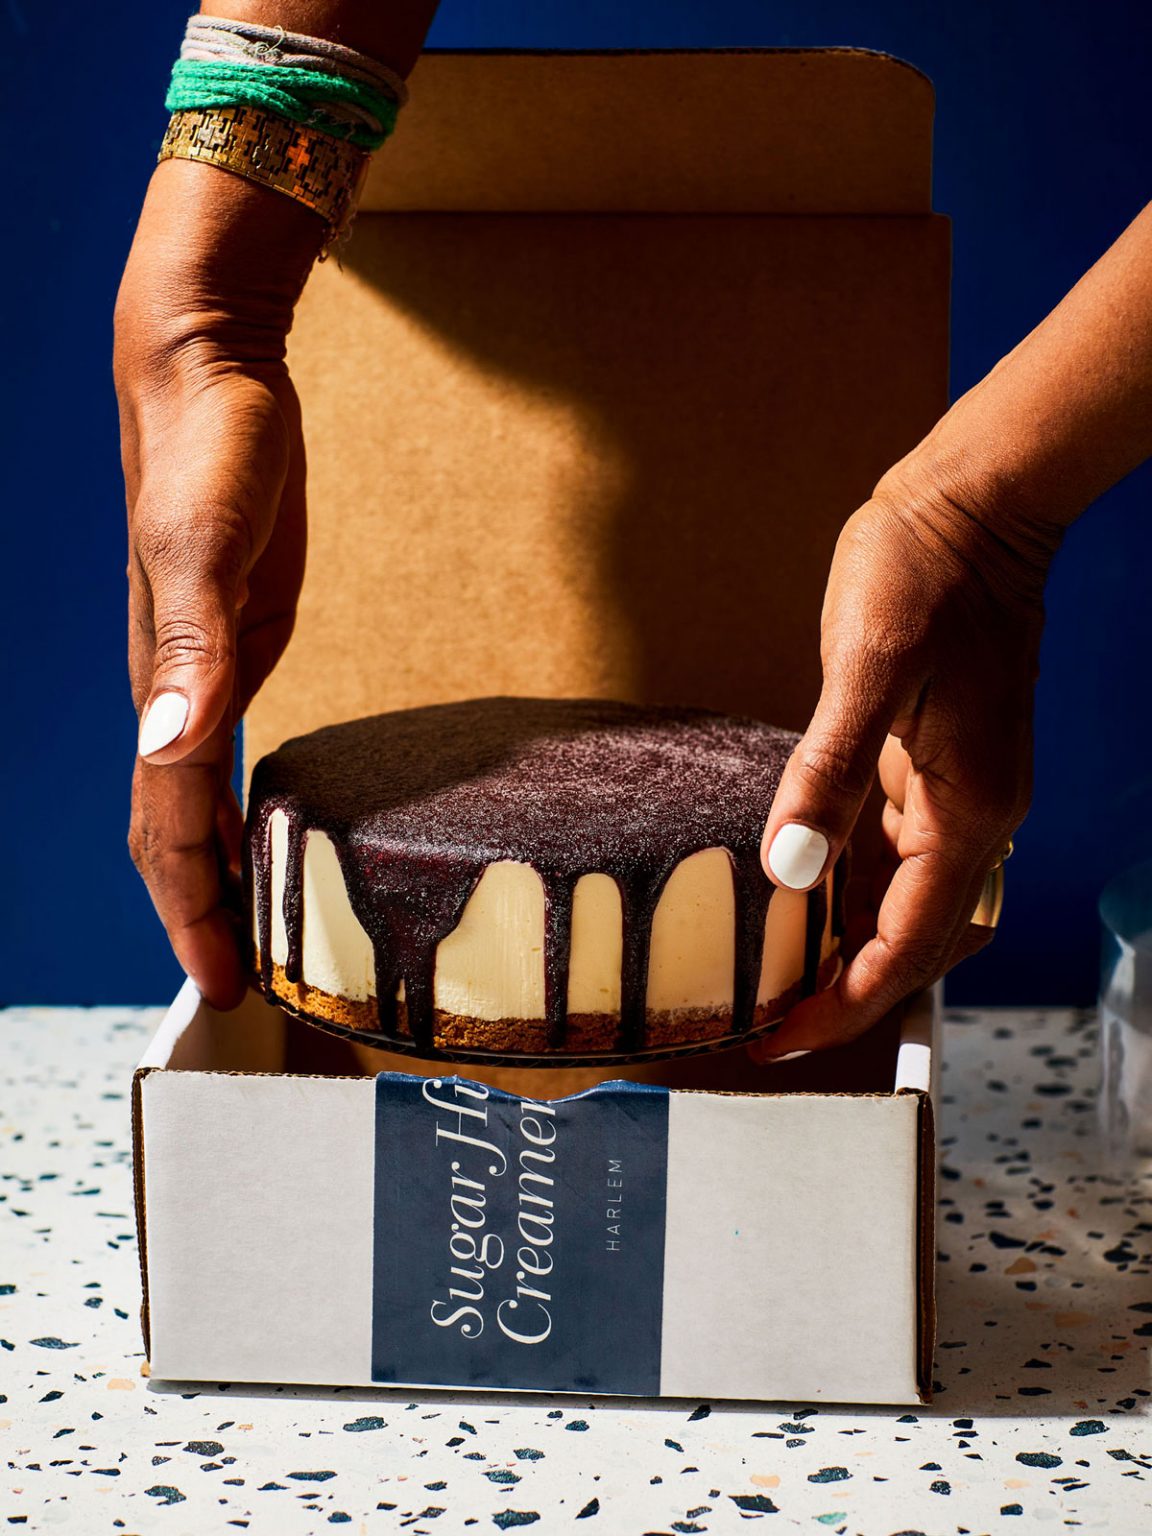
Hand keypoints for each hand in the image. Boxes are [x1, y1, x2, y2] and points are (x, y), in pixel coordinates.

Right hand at [115, 161, 320, 1007]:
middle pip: (175, 833)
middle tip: (243, 988)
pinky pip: (227, 753)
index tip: (225, 985)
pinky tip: (270, 829)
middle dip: (201, 915)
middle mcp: (177, 692)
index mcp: (165, 685)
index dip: (193, 911)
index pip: (169, 828)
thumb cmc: (210, 450)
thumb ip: (190, 647)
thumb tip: (166, 746)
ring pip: (197, 800)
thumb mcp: (206, 546)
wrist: (209, 375)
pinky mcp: (237, 642)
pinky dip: (243, 807)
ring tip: (254, 933)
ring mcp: (205, 670)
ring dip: (220, 871)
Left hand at [752, 471, 1051, 1058]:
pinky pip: (894, 854)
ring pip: (904, 904)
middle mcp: (973, 816)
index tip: (781, 1039)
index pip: (908, 946)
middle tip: (766, 1025)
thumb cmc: (924, 573)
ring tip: (771, 976)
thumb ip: (828, 771)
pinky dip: (849, 891)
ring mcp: (958, 793)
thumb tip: (791, 869)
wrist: (972, 507)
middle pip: (915, 944)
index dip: (845, 1004)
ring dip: (848, 948)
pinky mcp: (932, 766)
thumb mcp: (867, 667)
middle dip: (847, 993)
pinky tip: (796, 894)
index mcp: (967, 810)